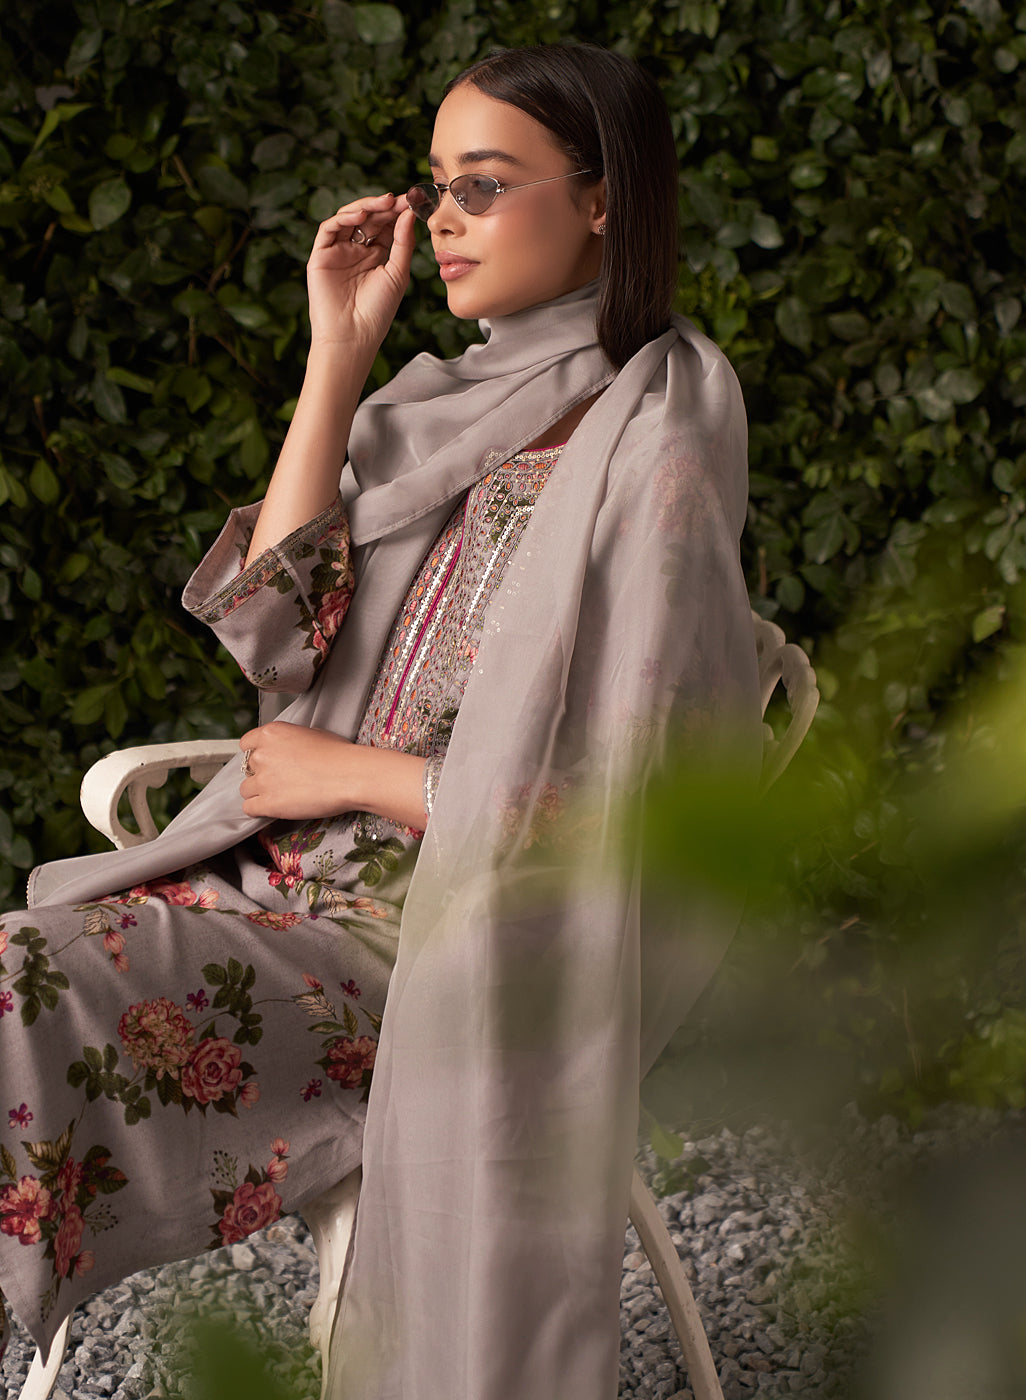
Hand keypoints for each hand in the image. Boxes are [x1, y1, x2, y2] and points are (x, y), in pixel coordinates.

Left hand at [239, 722, 428, 827]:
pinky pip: (249, 809)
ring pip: (246, 790)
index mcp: (272, 733)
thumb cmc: (340, 755)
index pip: (246, 744)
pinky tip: (275, 808)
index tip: (266, 762)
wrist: (350, 776)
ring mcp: (263, 780)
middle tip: (282, 780)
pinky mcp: (267, 803)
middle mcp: (262, 754)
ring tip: (281, 796)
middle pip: (248, 769)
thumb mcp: (313, 734)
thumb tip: (289, 749)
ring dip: (260, 793)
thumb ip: (291, 741)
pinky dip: (259, 810)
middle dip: (262, 775)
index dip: (257, 754)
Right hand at [307, 191, 416, 354]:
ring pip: (349, 219)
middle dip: (384, 207)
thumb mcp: (397, 274)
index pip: (385, 226)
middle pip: (369, 219)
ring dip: (365, 207)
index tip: (412, 201)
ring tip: (383, 202)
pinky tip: (360, 216)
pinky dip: (343, 218)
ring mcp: (337, 252)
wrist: (353, 336)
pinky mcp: (320, 256)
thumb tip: (409, 214)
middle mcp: (356, 251)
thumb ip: (403, 243)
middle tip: (400, 198)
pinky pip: (329, 229)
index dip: (397, 212)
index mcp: (375, 256)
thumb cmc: (377, 311)